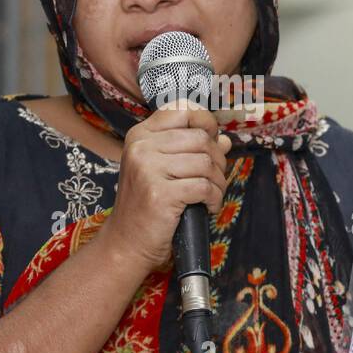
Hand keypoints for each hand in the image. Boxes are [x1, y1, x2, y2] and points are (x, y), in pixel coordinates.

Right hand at [98, 101, 231, 271]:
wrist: (127, 242)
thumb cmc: (148, 204)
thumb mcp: (164, 169)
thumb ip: (192, 150)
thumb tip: (225, 140)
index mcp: (140, 135)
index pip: (182, 109)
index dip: (206, 122)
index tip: (213, 140)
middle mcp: (141, 147)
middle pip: (201, 138)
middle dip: (218, 160)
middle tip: (215, 178)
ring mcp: (148, 169)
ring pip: (206, 162)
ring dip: (219, 182)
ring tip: (211, 195)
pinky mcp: (159, 194)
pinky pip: (204, 187)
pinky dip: (214, 198)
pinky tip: (208, 207)